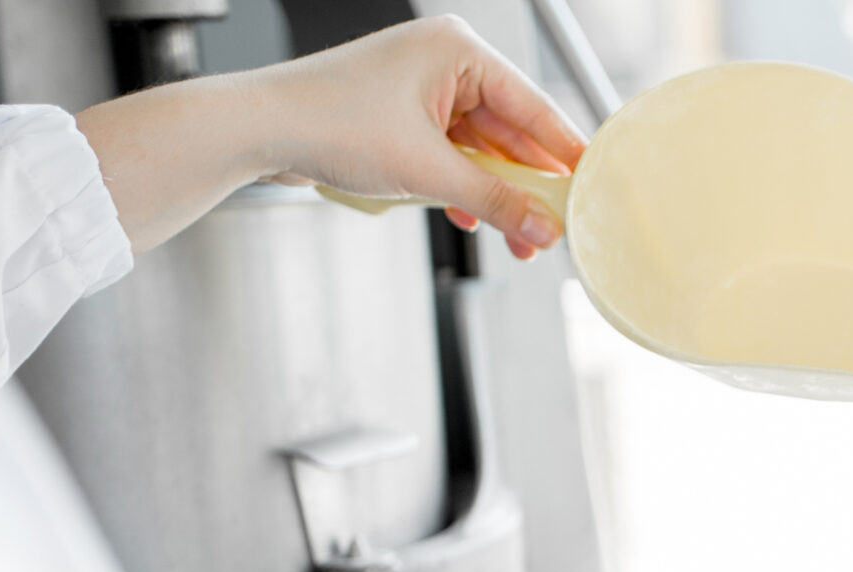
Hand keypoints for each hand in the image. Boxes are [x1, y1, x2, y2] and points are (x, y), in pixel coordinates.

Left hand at [76, 17, 584, 256]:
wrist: (257, 130)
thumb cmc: (327, 122)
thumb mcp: (426, 172)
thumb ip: (495, 201)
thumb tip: (544, 226)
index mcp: (457, 51)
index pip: (533, 107)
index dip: (566, 154)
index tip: (595, 190)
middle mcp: (443, 63)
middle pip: (511, 132)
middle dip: (530, 187)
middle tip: (556, 230)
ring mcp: (422, 91)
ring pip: (483, 151)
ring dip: (498, 197)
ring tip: (519, 240)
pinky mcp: (403, 118)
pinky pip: (454, 157)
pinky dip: (466, 190)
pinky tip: (473, 222)